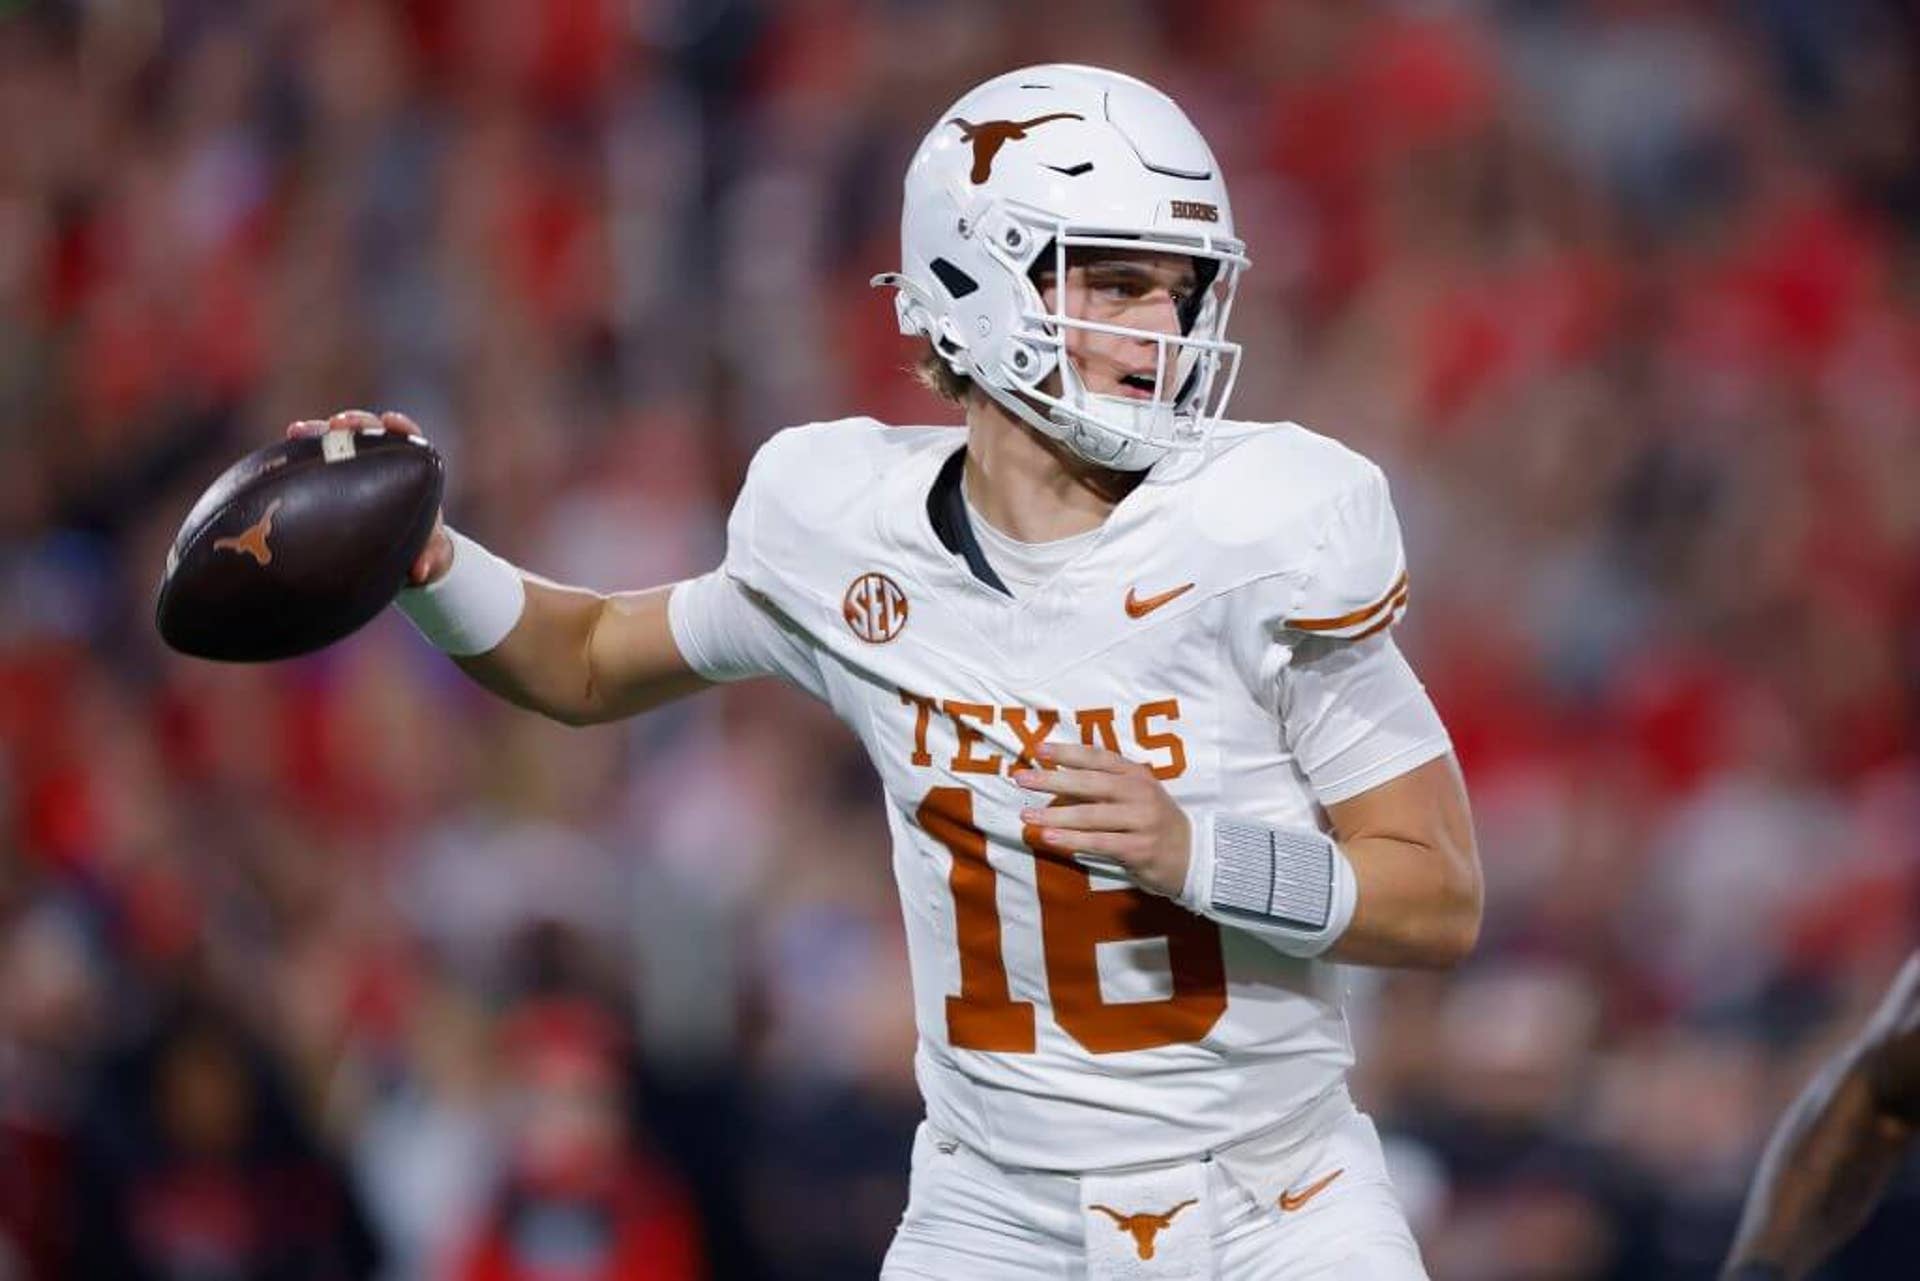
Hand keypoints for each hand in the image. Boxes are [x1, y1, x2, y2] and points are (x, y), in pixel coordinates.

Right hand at [287, 410, 451, 585]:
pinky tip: (280, 451)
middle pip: (369, 432)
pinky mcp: (328, 478)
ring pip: (336, 441)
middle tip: (339, 424)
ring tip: (298, 431)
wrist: (398, 559)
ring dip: (318, 433)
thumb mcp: (431, 557)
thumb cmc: (421, 551)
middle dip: (353, 424)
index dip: (400, 427)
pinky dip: (298, 455)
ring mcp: (353, 467)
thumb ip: (430, 559)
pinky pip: (312, 461)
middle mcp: (383, 462)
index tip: (390, 422)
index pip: (409, 438)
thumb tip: (419, 571)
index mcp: (412, 472)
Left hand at [1013, 742, 1191, 898]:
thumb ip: (1103, 785)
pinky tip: (1050, 838)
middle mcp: (1140, 793)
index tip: (1039, 749)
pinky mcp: (1139, 848)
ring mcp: (1142, 820)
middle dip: (1053, 780)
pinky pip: (1099, 842)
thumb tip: (1056, 781)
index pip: (1098, 757)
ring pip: (1091, 815)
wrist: (1193, 856)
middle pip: (1090, 783)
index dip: (1068, 752)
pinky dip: (1072, 840)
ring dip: (1056, 815)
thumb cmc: (1153, 822)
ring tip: (1027, 815)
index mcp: (1137, 774)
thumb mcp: (1136, 795)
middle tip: (1022, 779)